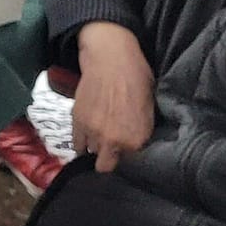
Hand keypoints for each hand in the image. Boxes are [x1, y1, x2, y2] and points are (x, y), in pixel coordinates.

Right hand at [73, 22, 155, 170]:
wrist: (110, 58)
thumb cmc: (137, 80)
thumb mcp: (149, 110)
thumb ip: (141, 134)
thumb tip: (136, 146)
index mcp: (136, 140)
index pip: (131, 165)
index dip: (129, 160)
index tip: (127, 154)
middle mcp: (113, 141)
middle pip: (106, 166)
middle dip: (109, 161)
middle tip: (111, 152)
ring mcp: (92, 131)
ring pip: (90, 154)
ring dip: (94, 148)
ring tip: (99, 139)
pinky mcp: (76, 120)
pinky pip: (76, 142)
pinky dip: (81, 141)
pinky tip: (87, 135)